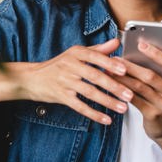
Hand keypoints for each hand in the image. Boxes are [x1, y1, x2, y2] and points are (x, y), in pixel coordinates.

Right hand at [14, 38, 132, 124]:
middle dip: (114, 86)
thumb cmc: (58, 66)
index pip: (95, 56)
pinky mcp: (60, 96)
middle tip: (129, 94)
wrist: (31, 78)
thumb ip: (98, 49)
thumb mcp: (76, 54)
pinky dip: (94, 114)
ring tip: (122, 108)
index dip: (110, 64)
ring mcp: (64, 81)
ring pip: (89, 92)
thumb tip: (117, 42)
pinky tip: (106, 119)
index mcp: (75, 52)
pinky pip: (79, 106)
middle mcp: (69, 65)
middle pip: (94, 76)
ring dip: (107, 101)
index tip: (124, 70)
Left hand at [110, 41, 161, 141]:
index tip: (141, 44)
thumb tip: (135, 54)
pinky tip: (113, 85)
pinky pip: (134, 100)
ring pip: (140, 87)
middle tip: (115, 59)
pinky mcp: (153, 115)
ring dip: (123, 78)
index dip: (156, 53)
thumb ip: (156, 72)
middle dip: (131, 66)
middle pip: (151, 75)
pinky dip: (123, 91)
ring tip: (110, 71)